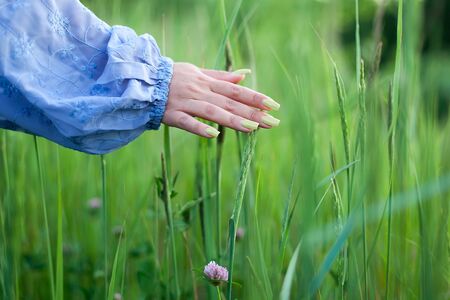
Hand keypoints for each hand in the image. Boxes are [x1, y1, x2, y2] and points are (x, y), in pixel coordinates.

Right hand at [162, 63, 279, 137]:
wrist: (144, 80)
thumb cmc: (174, 77)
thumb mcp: (199, 73)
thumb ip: (221, 77)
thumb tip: (244, 75)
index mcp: (207, 82)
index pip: (236, 90)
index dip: (255, 97)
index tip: (274, 105)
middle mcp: (200, 91)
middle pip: (229, 102)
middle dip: (252, 112)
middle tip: (273, 122)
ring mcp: (186, 103)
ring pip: (212, 111)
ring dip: (232, 119)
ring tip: (252, 128)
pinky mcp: (172, 114)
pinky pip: (186, 122)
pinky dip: (199, 127)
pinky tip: (213, 135)